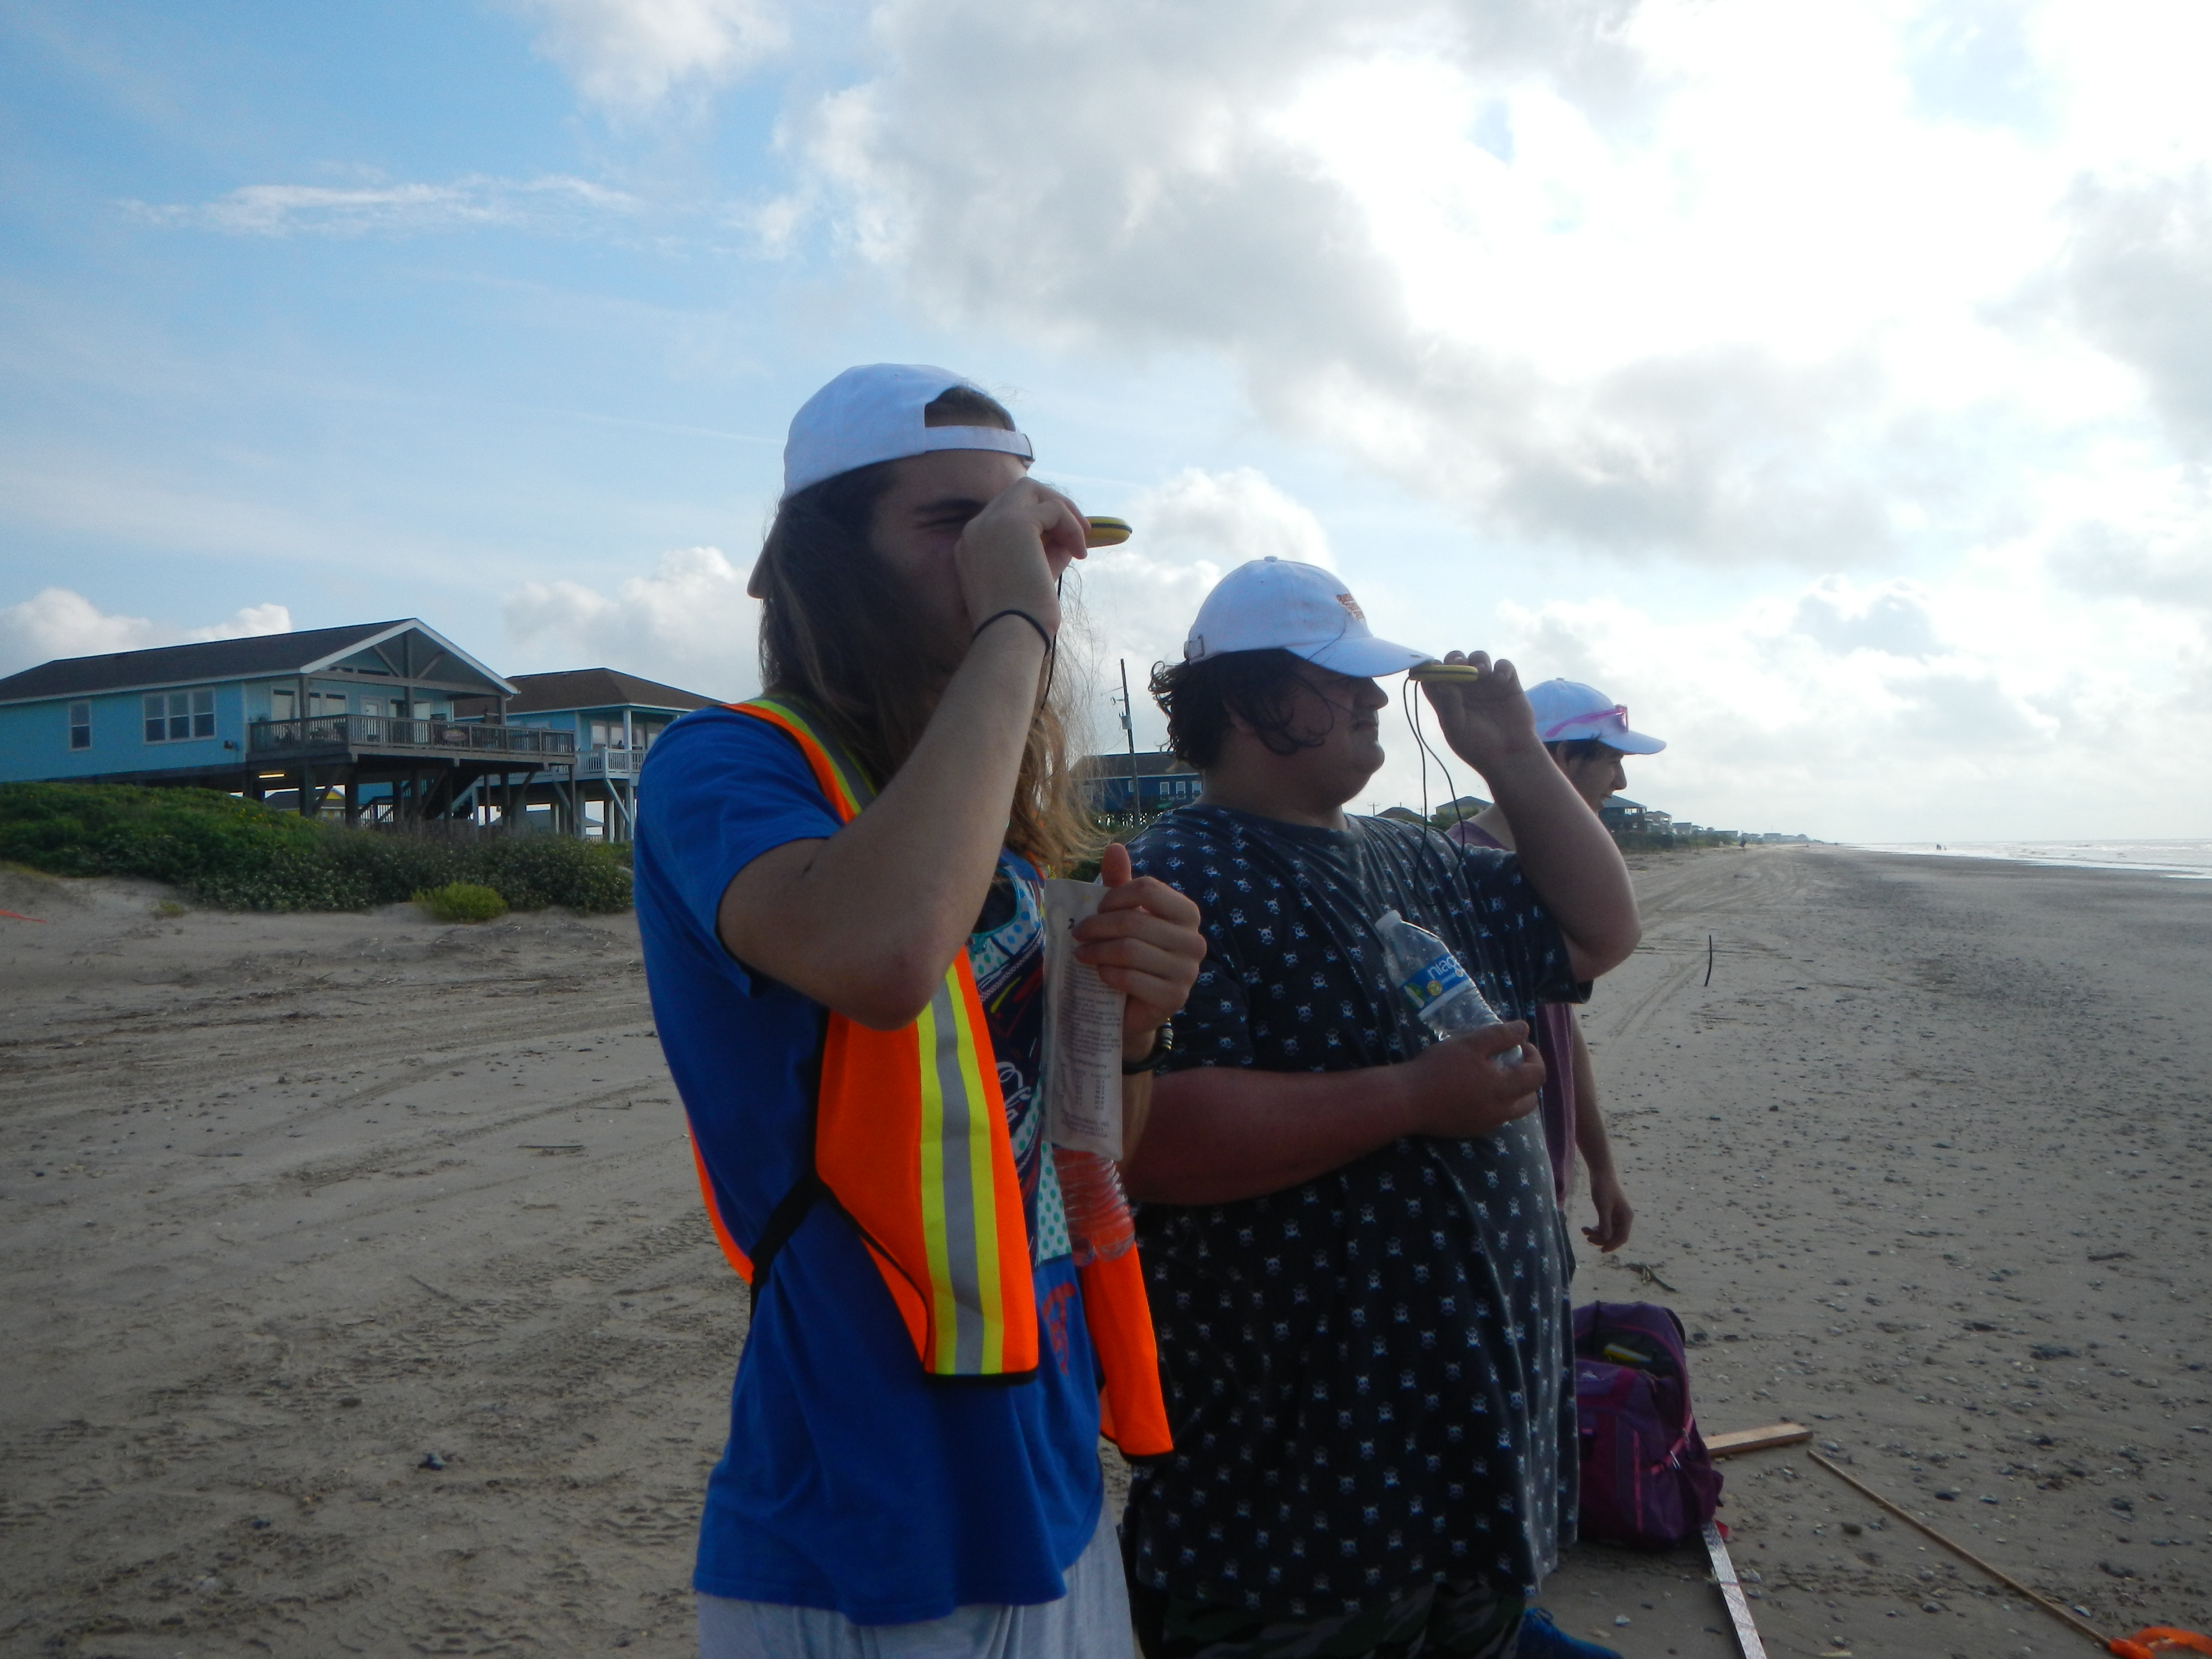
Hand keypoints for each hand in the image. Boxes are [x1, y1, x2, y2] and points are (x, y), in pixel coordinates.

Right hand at [954, 478, 1088, 637]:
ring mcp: (991, 523)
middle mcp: (975, 529)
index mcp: (971, 544)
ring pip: (1033, 491)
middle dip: (1052, 503)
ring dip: (1064, 511)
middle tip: (1079, 529)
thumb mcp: (1032, 577)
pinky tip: (1079, 553)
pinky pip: (1053, 510)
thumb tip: (1071, 534)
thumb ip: (1047, 551)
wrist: (1010, 635)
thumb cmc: (1022, 619)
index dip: (1038, 517)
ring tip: (1081, 541)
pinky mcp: (1014, 524)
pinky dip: (1072, 527)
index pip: (1005, 511)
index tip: (1062, 538)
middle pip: (1018, 491)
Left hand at [1071, 841, 1207, 1060]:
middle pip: (1134, 921)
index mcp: (1186, 913)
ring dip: (1096, 951)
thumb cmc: (1129, 953)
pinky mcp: (1174, 999)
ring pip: (1130, 950)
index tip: (1097, 909)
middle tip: (1077, 935)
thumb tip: (1114, 846)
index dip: (1114, 897)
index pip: (1147, 889)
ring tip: (1081, 954)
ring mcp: (1188, 972)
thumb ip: (1120, 882)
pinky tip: (1100, 974)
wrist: (1132, 1006)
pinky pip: (1132, 978)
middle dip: (1097, 926)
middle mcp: (1194, 941)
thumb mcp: (1123, 915)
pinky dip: (1108, 974)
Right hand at [1401, 1023, 1544, 1138]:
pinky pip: (1493, 1118)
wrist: (1407, 1101)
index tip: (1520, 1044)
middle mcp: (1500, 1112)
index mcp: (1504, 1090)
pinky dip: (1494, 1103)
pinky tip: (1474, 1091)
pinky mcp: (1470, 1131)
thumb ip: (1500, 1035)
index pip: (1537, 1076)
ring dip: (1512, 1093)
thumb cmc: (1438, 1068)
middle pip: (1530, 1100)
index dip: (1534, 1056)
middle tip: (1510, 1062)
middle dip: (1527, 1079)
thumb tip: (1524, 1028)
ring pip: (1512, 1111)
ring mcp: (1486, 1125)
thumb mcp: (1469, 1044)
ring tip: (1492, 1076)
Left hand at [1417, 651, 1543, 776]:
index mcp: (1448, 698)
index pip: (1434, 677)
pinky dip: (1502, 668)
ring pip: (1478, 658)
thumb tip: (1442, 682)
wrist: (1510, 757)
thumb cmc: (1479, 747)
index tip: (1432, 667)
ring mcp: (1487, 684)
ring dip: (1477, 660)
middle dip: (1454, 659)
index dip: (1431, 669)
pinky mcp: (1508, 684)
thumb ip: (1448, 706)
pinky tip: (1500, 680)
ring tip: (1481, 673)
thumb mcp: (1457, 730)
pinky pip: (1504, 666)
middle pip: (1455, 661)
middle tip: (1458, 665)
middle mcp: (1466, 688)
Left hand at [1583, 1169, 1633, 1251]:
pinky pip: (1604, 1226)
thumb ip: (1605, 1224)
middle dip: (1601, 1239)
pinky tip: (1586, 1228)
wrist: (1601, 1173)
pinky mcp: (1610, 1213)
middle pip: (1615, 1236)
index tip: (1601, 1250)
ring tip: (1584, 1231)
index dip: (1612, 1245)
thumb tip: (1606, 1239)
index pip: (1622, 1237)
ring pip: (1608, 1232)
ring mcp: (1617, 1216)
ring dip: (1596, 1234)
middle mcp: (1624, 1218)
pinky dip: (1596, 1228)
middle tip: (1587, 1238)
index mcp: (1626, 1217)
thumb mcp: (1603, 1207)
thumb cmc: (1603, 1189)